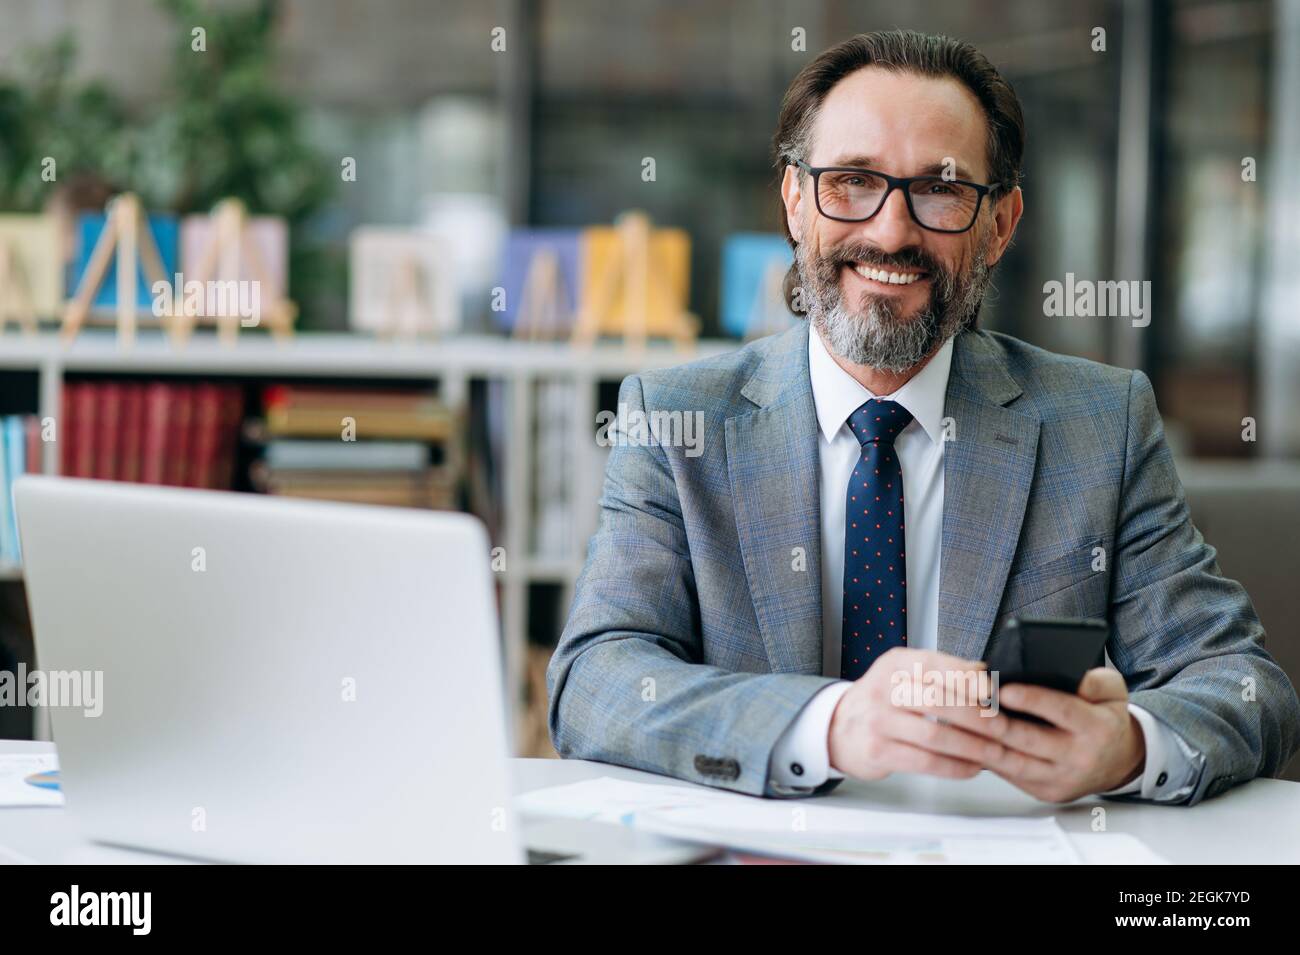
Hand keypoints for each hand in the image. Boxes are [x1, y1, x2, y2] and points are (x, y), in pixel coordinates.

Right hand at [828, 647, 1022, 780]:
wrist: (838, 728)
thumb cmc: (883, 701)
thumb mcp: (905, 675)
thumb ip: (942, 673)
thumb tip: (986, 672)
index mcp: (895, 664)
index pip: (936, 666)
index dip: (968, 679)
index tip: (995, 691)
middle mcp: (883, 688)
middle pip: (939, 701)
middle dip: (978, 716)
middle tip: (1004, 728)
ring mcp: (878, 721)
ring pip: (934, 735)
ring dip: (971, 746)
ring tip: (994, 752)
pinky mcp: (877, 751)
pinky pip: (925, 762)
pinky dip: (954, 767)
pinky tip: (971, 767)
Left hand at [975, 667, 1145, 801]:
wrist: (1117, 763)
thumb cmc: (1106, 720)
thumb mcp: (1112, 692)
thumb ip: (1095, 680)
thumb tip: (1069, 674)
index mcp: (1098, 729)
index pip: (1063, 711)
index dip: (1033, 700)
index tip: (1004, 688)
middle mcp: (1078, 758)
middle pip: (1027, 739)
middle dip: (989, 720)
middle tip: (960, 701)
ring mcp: (1058, 779)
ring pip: (1010, 761)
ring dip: (976, 741)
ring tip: (951, 720)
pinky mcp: (1041, 791)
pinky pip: (1006, 773)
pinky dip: (980, 756)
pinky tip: (960, 740)